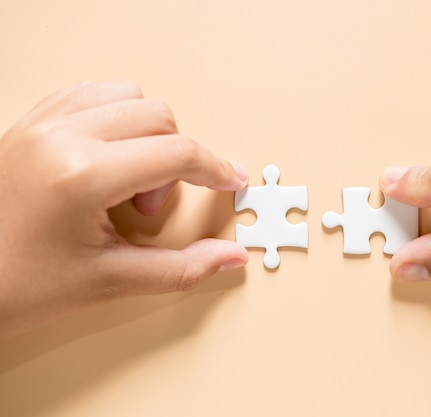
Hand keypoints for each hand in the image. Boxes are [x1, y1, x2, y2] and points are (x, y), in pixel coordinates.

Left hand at [0, 81, 248, 337]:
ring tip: (127, 179)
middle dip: (176, 160)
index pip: (176, 154)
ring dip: (147, 133)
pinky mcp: (28, 123)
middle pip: (158, 117)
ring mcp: (40, 124)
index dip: (215, 169)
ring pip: (127, 96)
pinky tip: (109, 156)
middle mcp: (60, 136)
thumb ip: (182, 268)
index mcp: (81, 175)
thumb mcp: (109, 282)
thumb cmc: (18, 286)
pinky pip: (90, 94)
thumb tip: (229, 256)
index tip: (229, 182)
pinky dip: (115, 118)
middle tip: (149, 207)